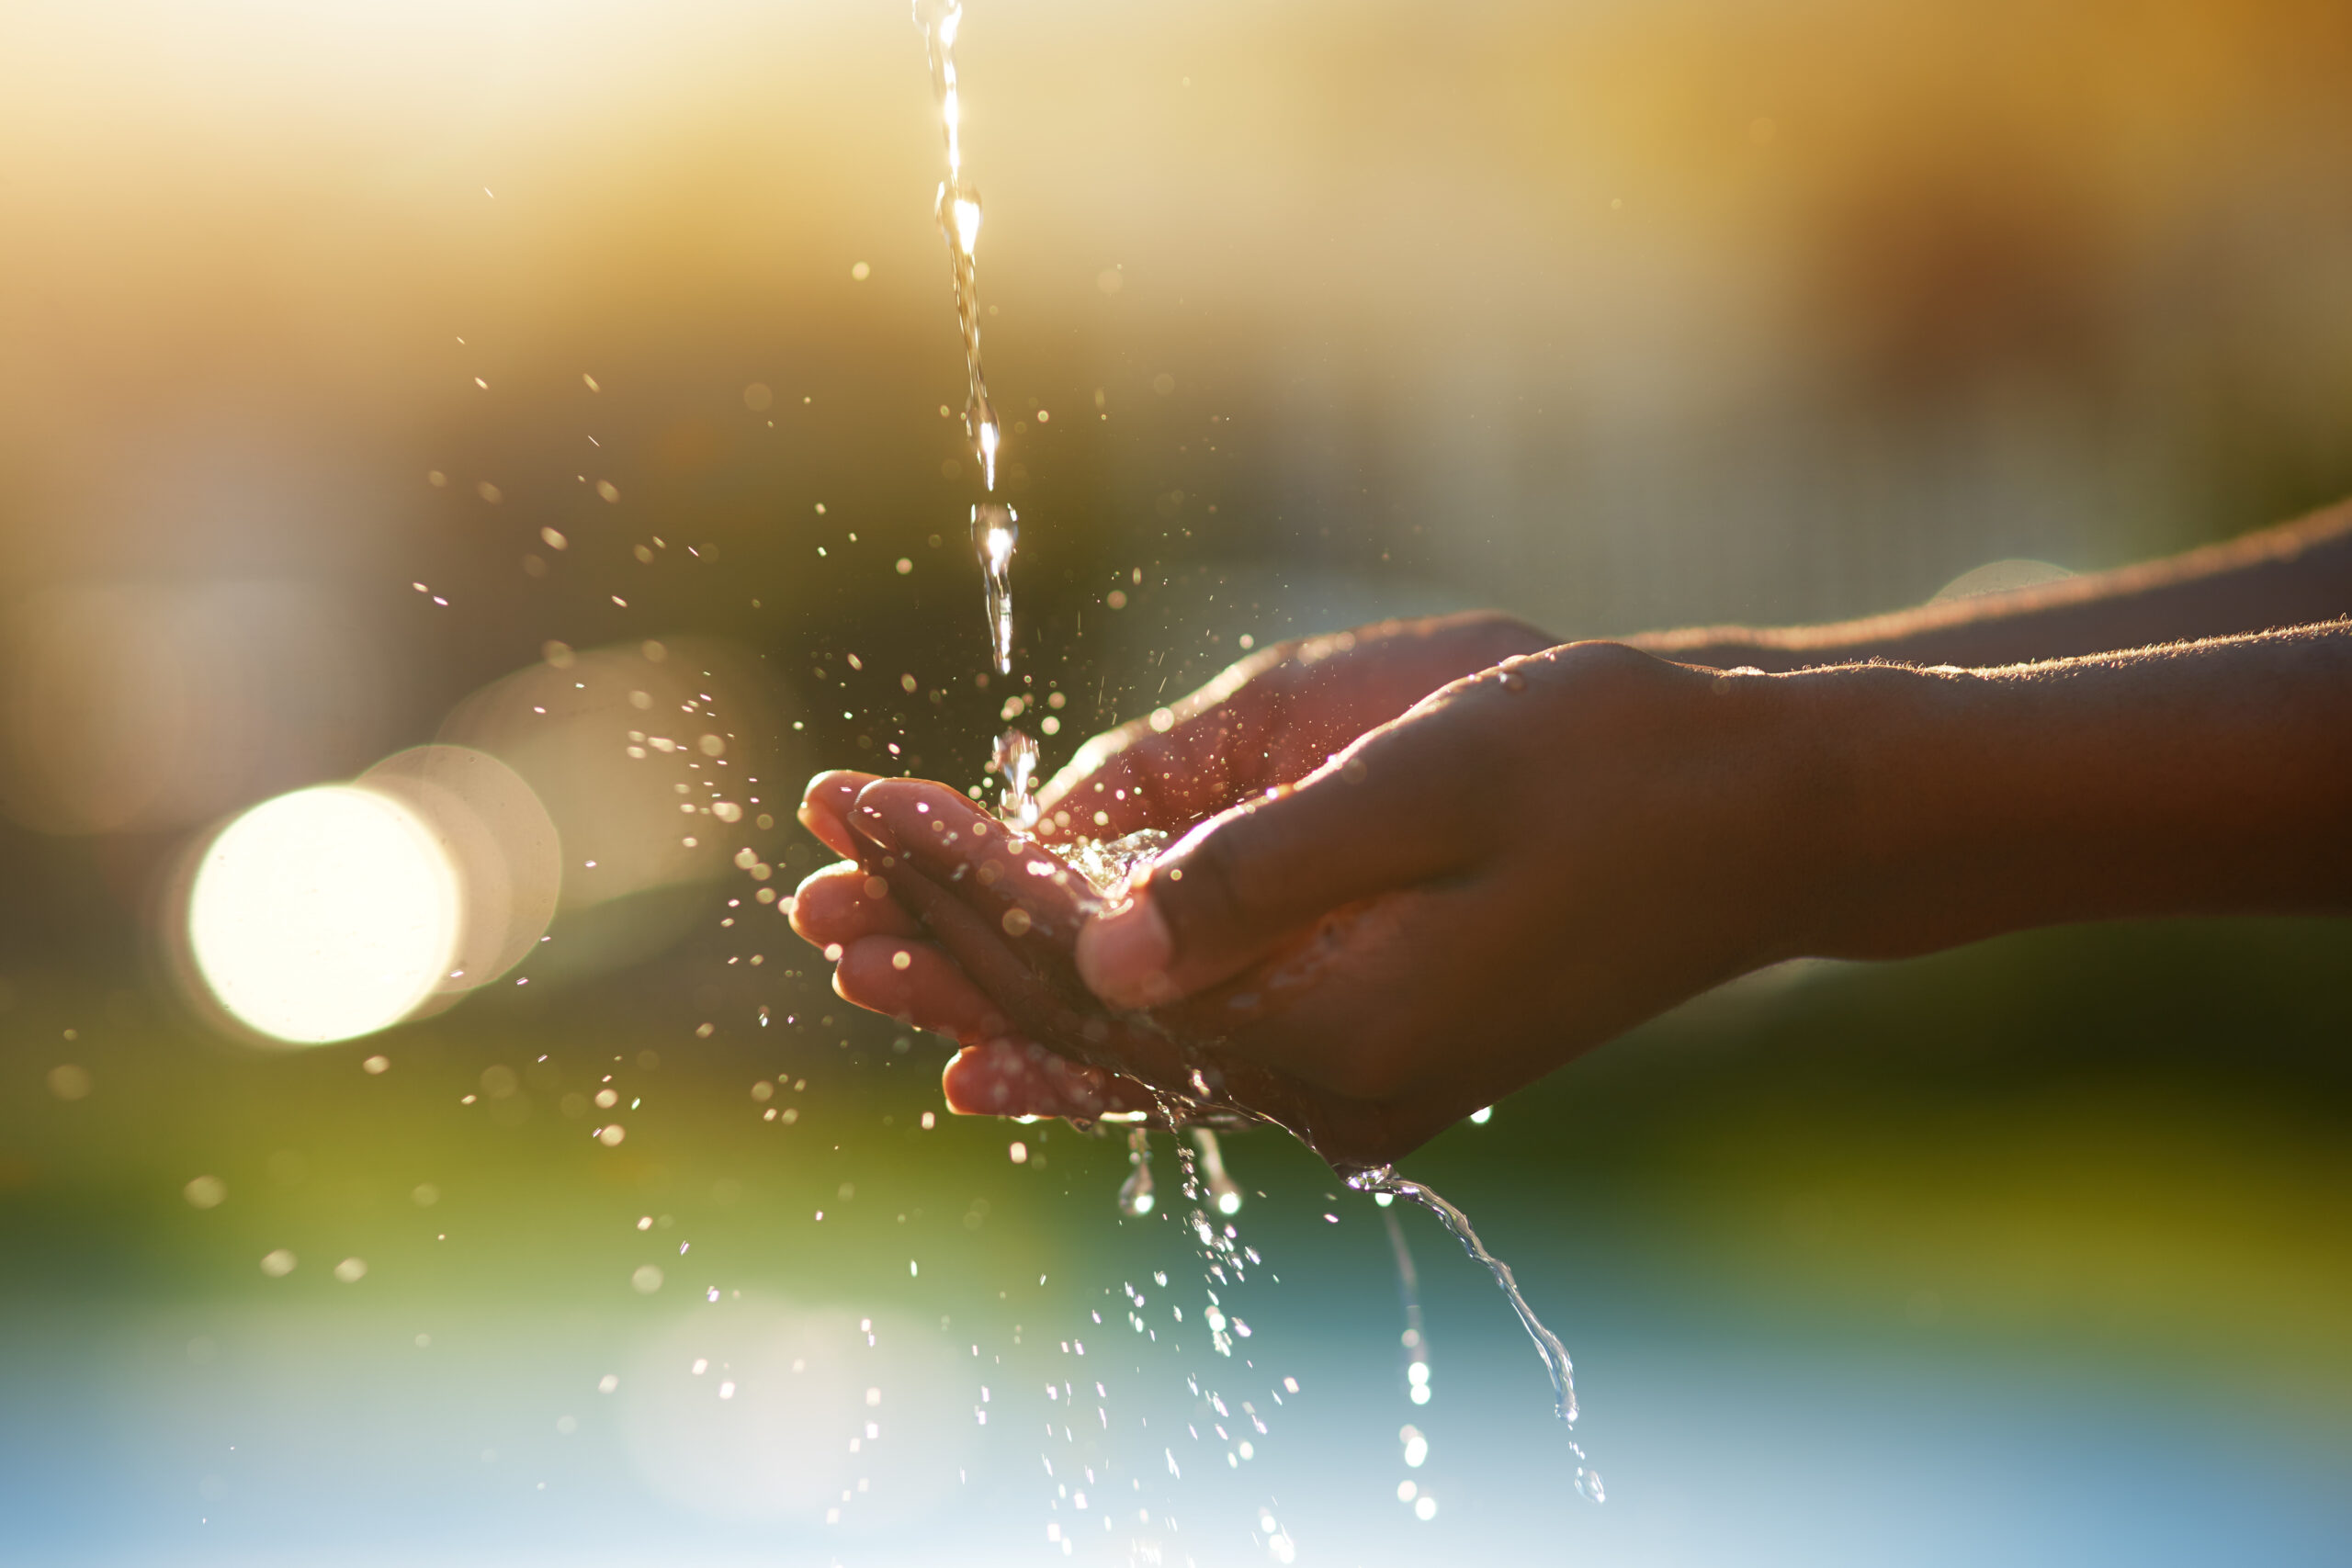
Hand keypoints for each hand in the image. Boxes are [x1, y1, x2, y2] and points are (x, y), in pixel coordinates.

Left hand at [790, 613, 1549, 1138]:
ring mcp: (1358, 1078)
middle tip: (808, 881)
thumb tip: (1095, 952)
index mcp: (1339, 1030)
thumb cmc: (1616, 766)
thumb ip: (1258, 873)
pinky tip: (1013, 1038)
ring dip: (996, 984)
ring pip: (1128, 1042)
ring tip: (861, 947)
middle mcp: (1334, 1084)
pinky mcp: (1379, 1044)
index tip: (853, 802)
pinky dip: (1095, 1029)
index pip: (1085, 966)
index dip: (958, 879)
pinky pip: (1198, 1049)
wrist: (1767, 813)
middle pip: (1086, 1022)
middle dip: (943, 941)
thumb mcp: (1433, 788)